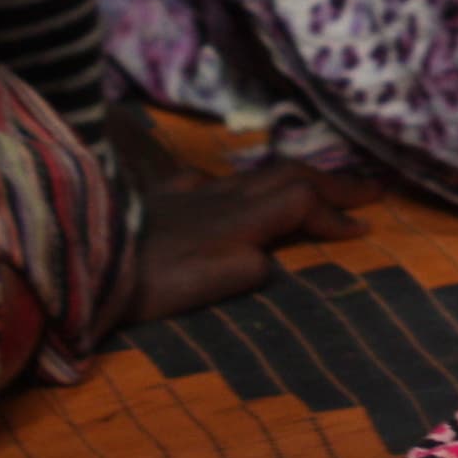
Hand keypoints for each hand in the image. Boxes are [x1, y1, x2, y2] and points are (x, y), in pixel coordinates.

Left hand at [119, 139, 376, 323]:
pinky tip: (225, 185)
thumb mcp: (209, 283)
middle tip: (369, 188)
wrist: (88, 261)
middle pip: (288, 175)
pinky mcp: (162, 198)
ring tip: (316, 183)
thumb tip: (268, 260)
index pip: (301, 202)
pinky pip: (208, 179)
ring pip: (256, 174)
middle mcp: (222, 196)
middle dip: (332, 182)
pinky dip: (236, 182)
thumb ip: (248, 268)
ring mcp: (191, 193)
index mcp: (240, 219)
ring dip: (294, 176)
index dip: (335, 213)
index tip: (364, 229)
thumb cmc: (150, 283)